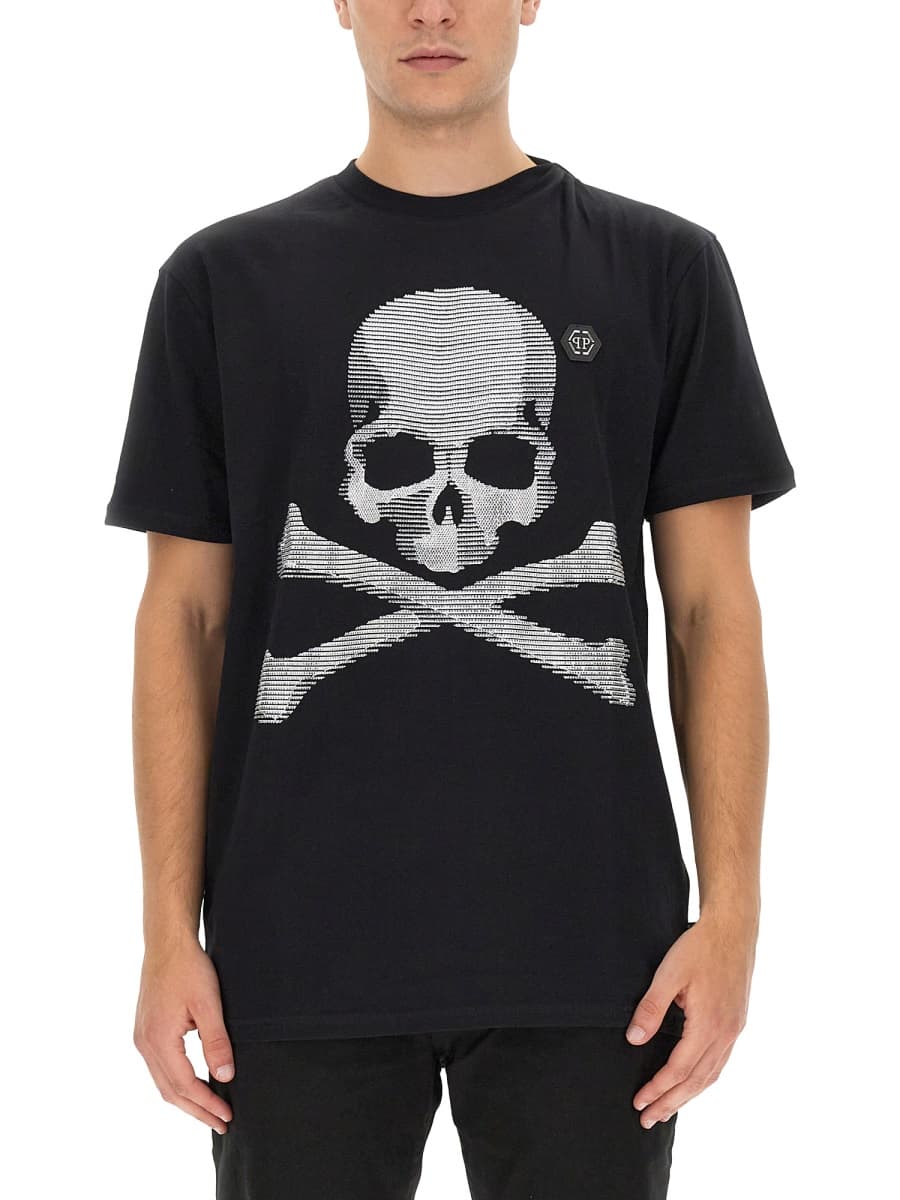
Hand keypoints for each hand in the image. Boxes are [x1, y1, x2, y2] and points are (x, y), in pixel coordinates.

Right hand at [133, 935, 235, 1134]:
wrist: (167, 944)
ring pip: (163, 1082)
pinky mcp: (146, 1031)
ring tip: (210, 1111)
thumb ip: (216, 1041)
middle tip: (222, 1123)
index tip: (227, 1115)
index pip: (184, 1085)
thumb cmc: (189, 968)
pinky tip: (192, 1085)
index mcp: (159, 1040)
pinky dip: (177, 1083)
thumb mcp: (208, 1003)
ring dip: (186, 1100)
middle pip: (170, 1091)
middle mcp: (145, 1044)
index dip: (206, 1103)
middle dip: (197, 1110)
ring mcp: (142, 1038)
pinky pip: (160, 1068)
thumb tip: (225, 1076)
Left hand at [626, 909, 756, 1128]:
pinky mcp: (736, 1023)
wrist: (733, 928)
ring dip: (688, 1095)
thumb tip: (634, 1040)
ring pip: (711, 1075)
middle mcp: (725, 1033)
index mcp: (708, 1024)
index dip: (658, 1088)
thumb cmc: (699, 947)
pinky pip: (720, 1061)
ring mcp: (734, 1030)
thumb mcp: (669, 974)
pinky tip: (693, 1082)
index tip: (639, 1102)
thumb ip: (651, 1008)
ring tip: (668, 1109)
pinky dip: (704, 1079)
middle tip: (648, 1120)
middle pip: (696, 1080)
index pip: (679, 1069)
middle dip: (671, 1102)